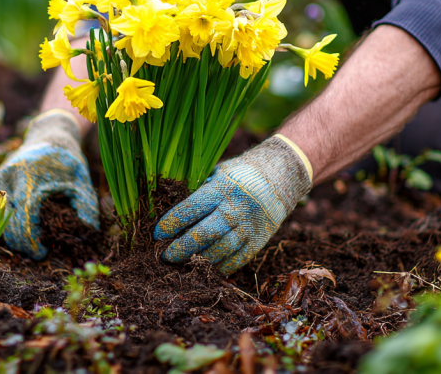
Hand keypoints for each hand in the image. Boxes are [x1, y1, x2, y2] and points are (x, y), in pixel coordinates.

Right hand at [0, 110, 98, 258]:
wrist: (50, 134)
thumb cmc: (68, 160)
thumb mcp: (82, 182)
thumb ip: (86, 207)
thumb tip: (89, 234)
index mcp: (30, 178)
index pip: (24, 219)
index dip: (31, 241)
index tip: (43, 252)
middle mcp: (9, 178)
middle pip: (7, 222)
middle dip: (21, 242)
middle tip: (37, 251)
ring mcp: (0, 179)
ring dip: (12, 233)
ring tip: (32, 240)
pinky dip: (8, 221)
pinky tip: (24, 226)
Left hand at [154, 135, 311, 273]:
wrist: (282, 177)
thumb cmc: (242, 173)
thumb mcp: (219, 172)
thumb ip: (200, 190)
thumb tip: (172, 211)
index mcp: (224, 187)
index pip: (192, 208)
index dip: (172, 223)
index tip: (157, 233)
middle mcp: (237, 209)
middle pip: (204, 234)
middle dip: (181, 248)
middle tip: (165, 256)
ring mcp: (249, 227)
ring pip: (219, 251)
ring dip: (197, 260)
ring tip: (182, 262)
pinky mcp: (258, 241)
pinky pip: (235, 261)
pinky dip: (218, 267)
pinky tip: (204, 267)